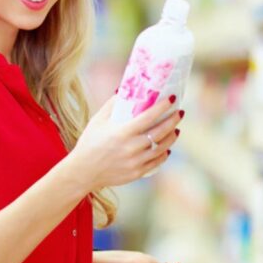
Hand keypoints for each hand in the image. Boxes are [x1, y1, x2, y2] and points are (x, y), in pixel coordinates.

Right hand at [68, 95, 182, 189]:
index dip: (163, 107)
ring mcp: (136, 161)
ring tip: (176, 129)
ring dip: (172, 136)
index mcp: (122, 132)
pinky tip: (166, 147)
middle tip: (180, 112)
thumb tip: (124, 89)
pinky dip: (164, 153)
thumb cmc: (89, 143)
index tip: (171, 99)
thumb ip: (111, 105)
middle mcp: (131, 147)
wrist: (83, 171)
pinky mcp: (137, 172)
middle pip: (160, 132)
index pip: (149, 117)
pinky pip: (156, 161)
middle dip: (173, 120)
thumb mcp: (98, 121)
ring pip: (162, 147)